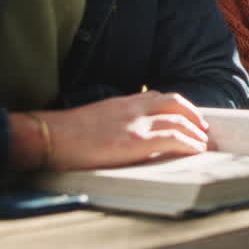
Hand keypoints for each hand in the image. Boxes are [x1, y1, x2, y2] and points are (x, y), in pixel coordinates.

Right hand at [13, 91, 209, 171]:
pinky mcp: (134, 142)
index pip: (160, 97)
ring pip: (179, 120)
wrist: (46, 137)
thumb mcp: (96, 119)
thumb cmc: (64, 134)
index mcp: (123, 102)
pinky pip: (172, 139)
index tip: (189, 117)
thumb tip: (129, 136)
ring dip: (195, 133)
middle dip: (194, 116)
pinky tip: (195, 151)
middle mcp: (133, 108)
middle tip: (202, 131)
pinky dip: (188, 144)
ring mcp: (135, 124)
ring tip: (202, 145)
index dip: (180, 107)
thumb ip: (116, 122)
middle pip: (175, 103)